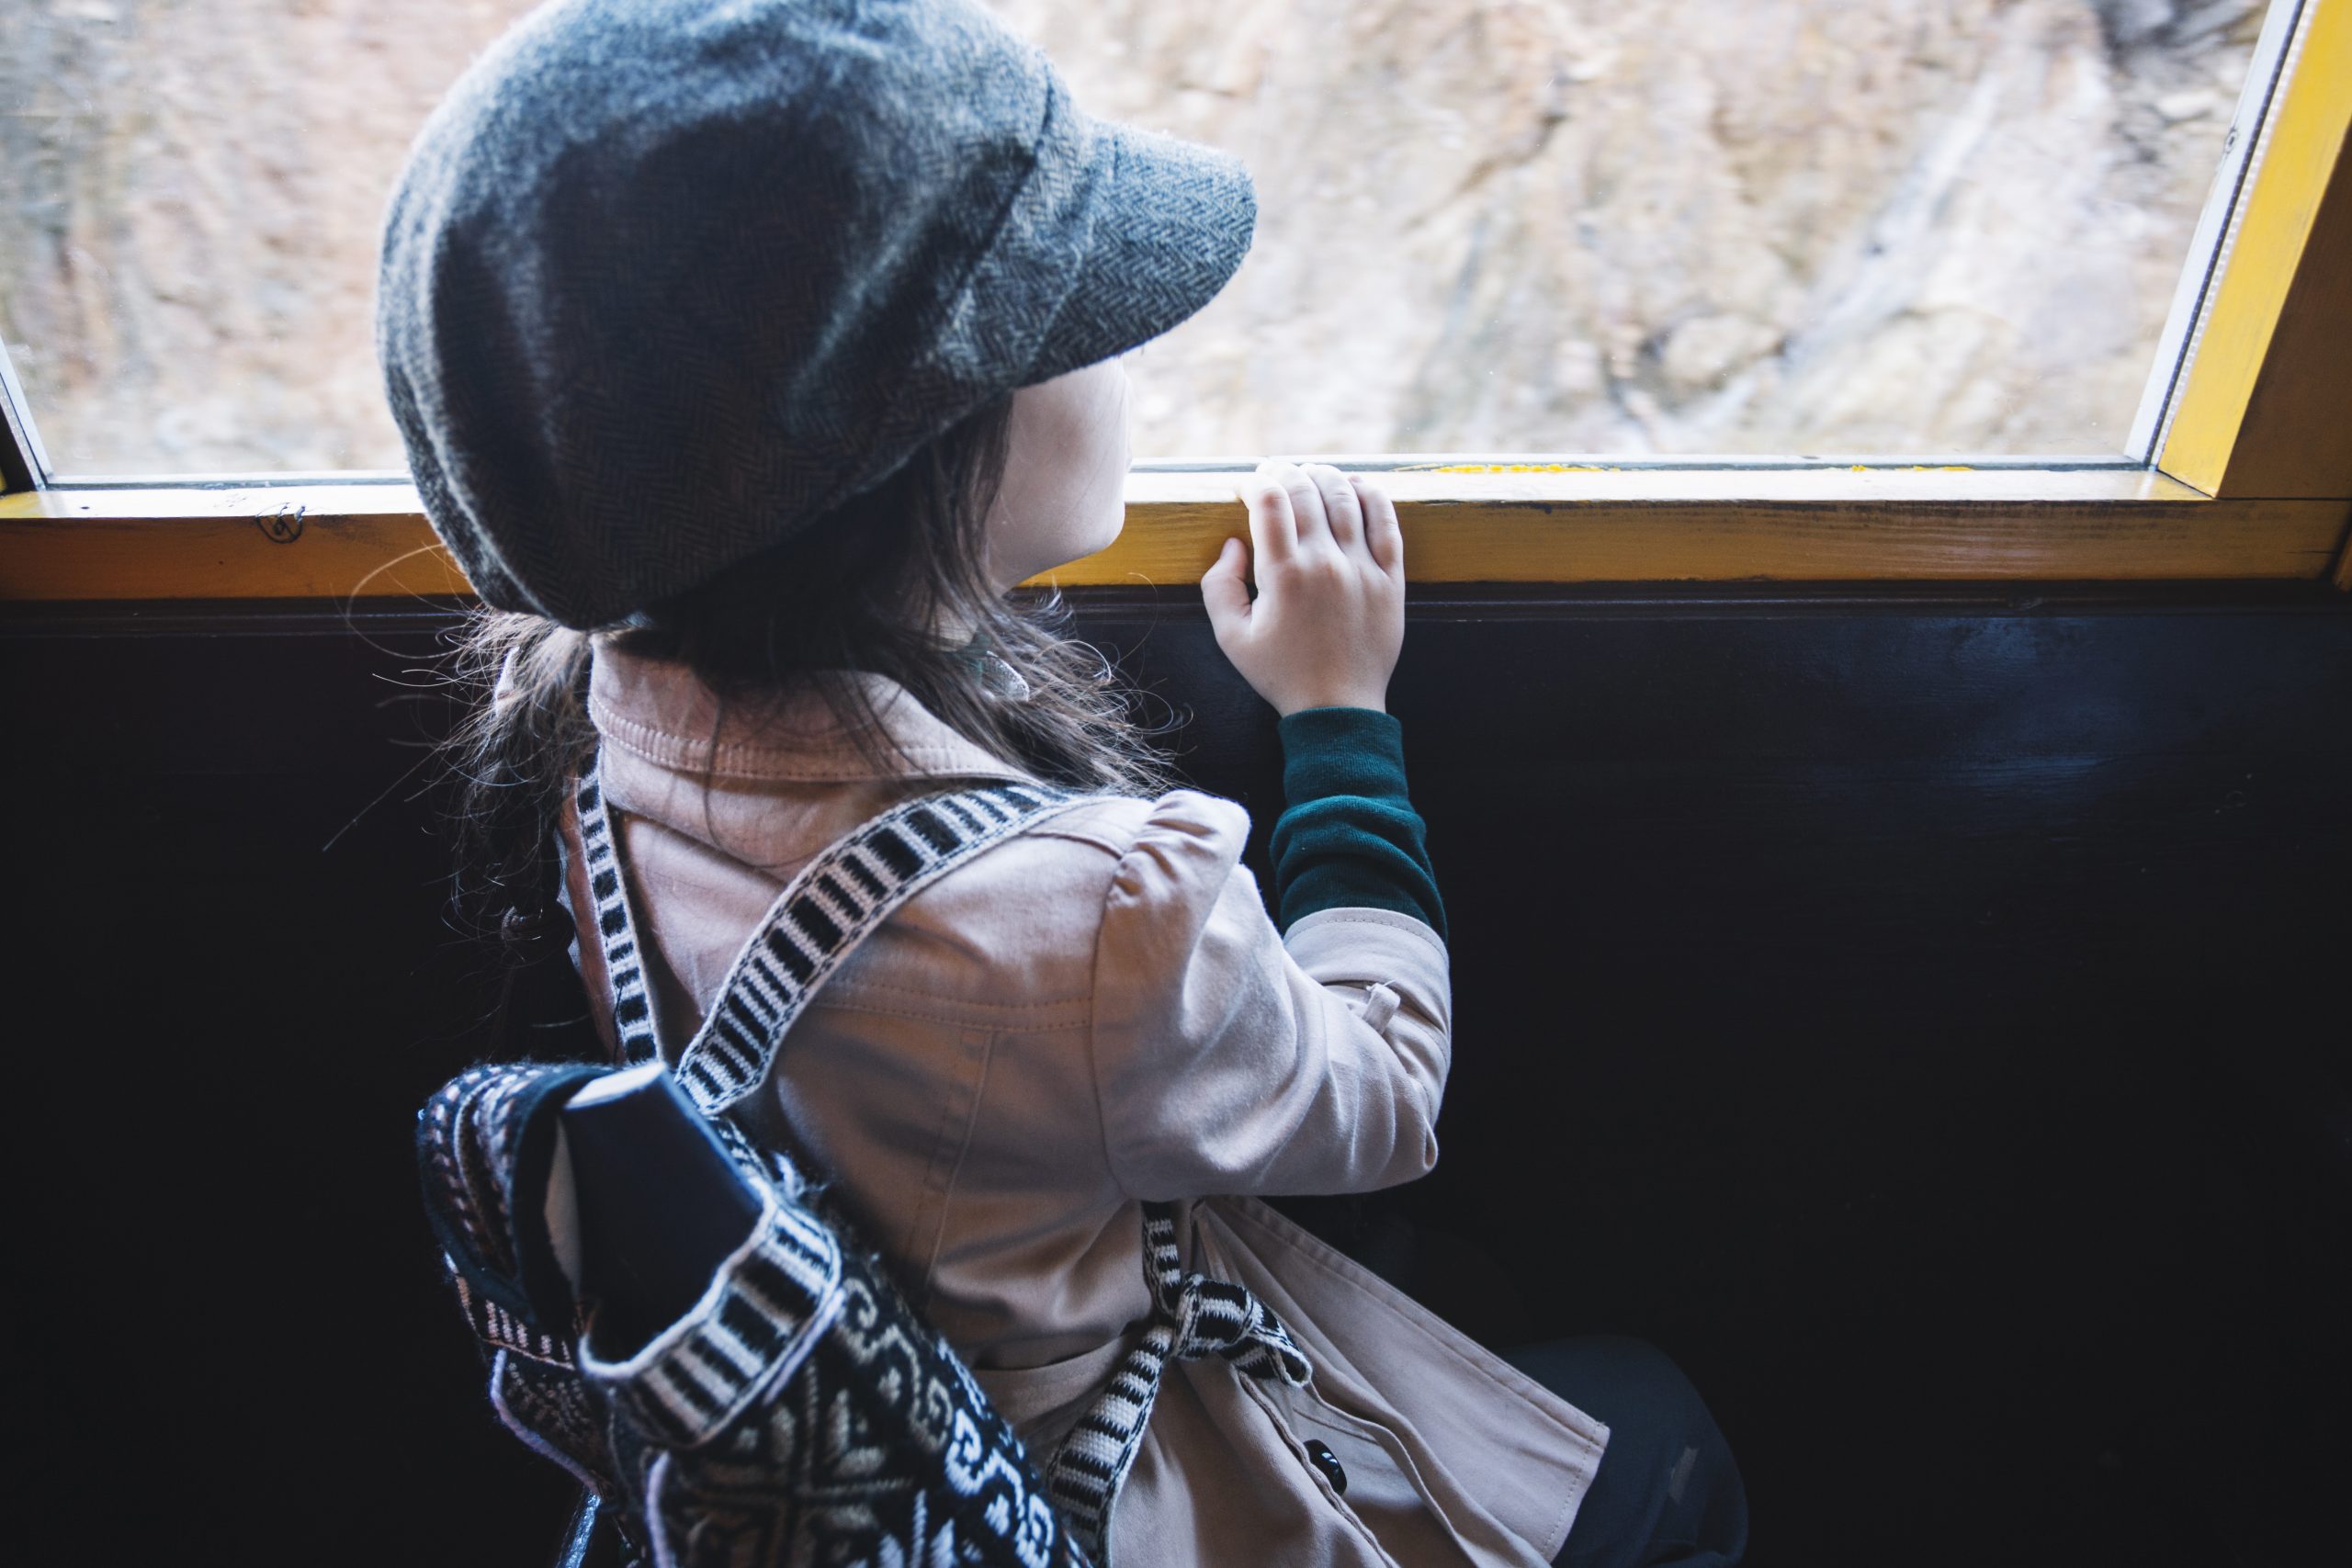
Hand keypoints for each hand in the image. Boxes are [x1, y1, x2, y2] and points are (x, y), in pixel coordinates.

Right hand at [1200, 460, 1404, 715]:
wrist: (1338, 707)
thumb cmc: (1281, 673)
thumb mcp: (1231, 637)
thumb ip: (1219, 585)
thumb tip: (1234, 543)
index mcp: (1284, 575)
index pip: (1269, 500)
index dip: (1254, 482)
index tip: (1246, 486)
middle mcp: (1326, 563)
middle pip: (1306, 490)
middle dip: (1284, 472)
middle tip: (1273, 473)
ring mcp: (1363, 568)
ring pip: (1346, 496)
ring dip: (1324, 475)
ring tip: (1310, 473)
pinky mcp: (1391, 578)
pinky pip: (1386, 521)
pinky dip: (1371, 494)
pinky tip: (1356, 485)